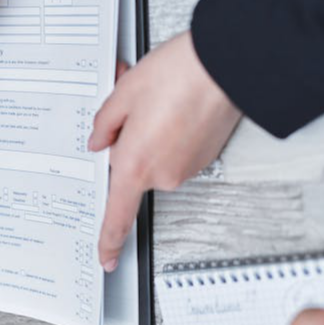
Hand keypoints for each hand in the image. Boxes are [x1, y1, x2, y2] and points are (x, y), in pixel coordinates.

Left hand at [88, 31, 241, 270]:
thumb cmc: (178, 76)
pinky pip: (176, 153)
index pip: (117, 215)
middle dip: (127, 143)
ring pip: (155, 159)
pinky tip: (175, 109)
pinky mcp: (204, 159)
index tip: (106, 258)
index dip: (109, 241)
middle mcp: (163, 175)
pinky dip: (171, 135)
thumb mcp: (124, 93)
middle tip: (132, 110)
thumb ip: (104, 124)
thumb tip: (99, 140)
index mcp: (135, 164)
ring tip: (159, 102)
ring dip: (150, 136)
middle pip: (132, 170)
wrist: (224, 66)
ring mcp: (187, 169)